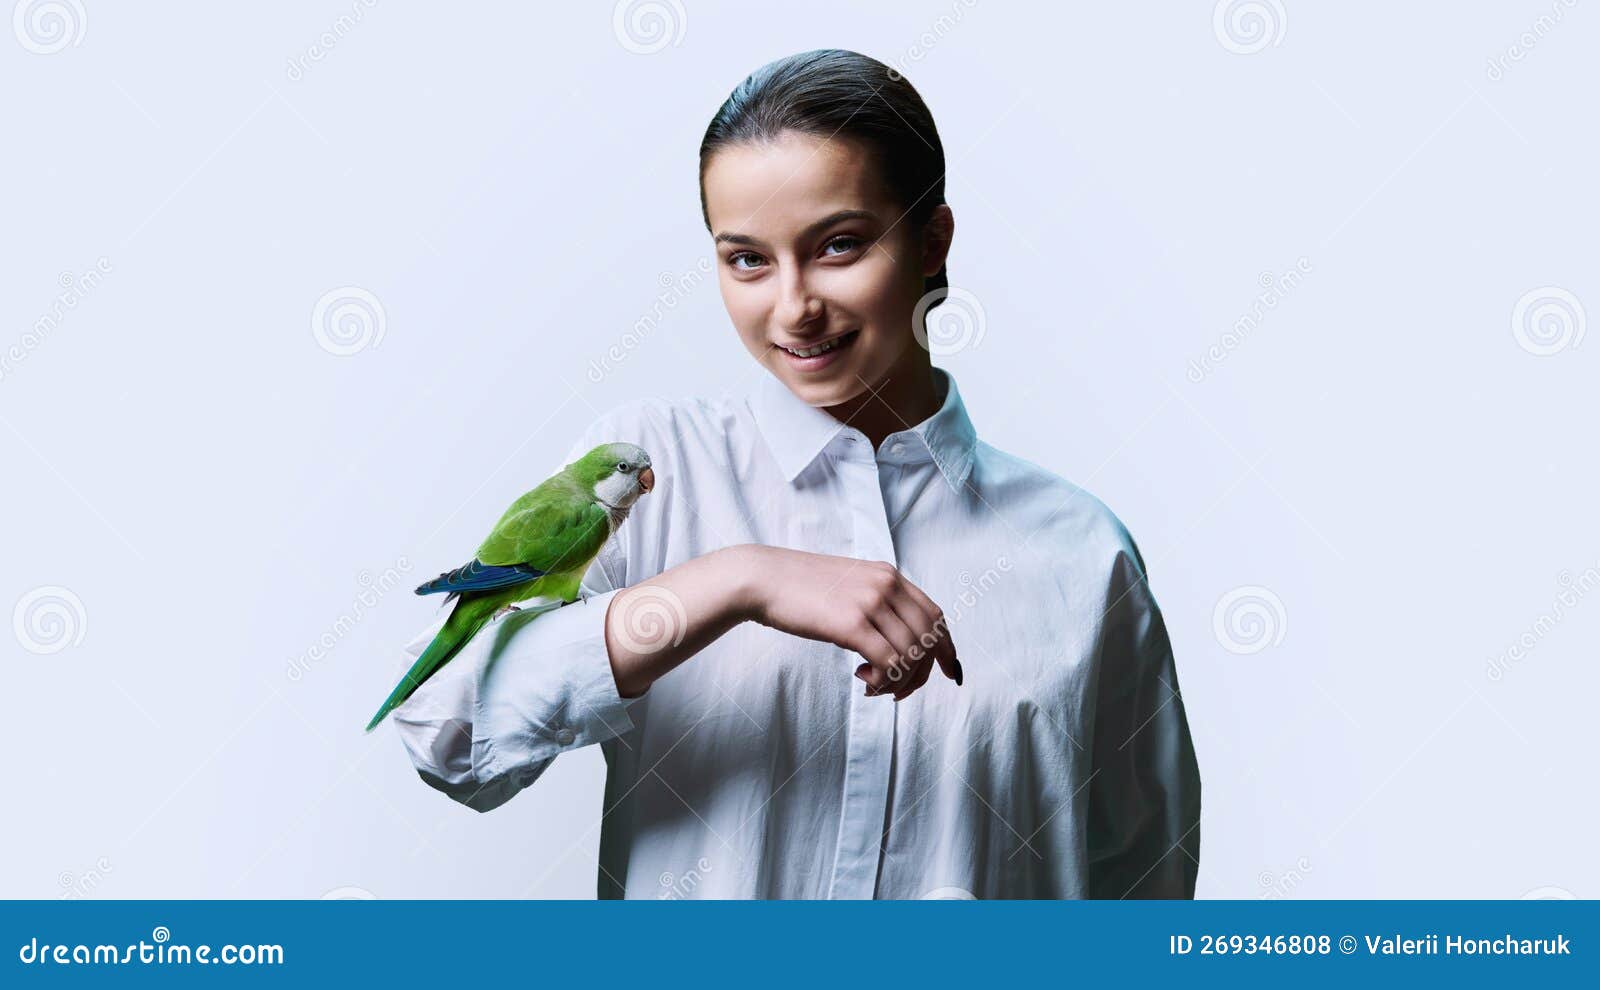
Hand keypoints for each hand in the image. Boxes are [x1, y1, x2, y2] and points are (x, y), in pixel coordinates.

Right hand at [736, 546, 961, 699]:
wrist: (762, 579)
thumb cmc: (798, 588)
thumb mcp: (848, 585)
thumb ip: (875, 603)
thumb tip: (896, 641)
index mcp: (888, 575)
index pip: (935, 615)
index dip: (946, 648)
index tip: (949, 672)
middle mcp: (886, 585)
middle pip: (929, 639)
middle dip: (922, 673)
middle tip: (897, 691)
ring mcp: (871, 603)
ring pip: (911, 655)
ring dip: (898, 681)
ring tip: (871, 685)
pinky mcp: (852, 624)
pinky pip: (889, 664)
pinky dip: (883, 681)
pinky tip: (861, 680)